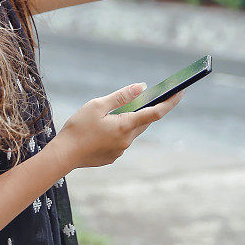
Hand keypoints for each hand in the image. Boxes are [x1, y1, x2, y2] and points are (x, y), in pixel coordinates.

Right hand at [52, 83, 186, 169]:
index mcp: (125, 125)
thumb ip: (121, 96)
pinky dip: (118, 131)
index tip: (181, 92)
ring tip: (113, 113)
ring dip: (129, 120)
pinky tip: (102, 129)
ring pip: (132, 131)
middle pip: (144, 122)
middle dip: (147, 110)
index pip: (155, 112)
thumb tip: (142, 88)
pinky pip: (121, 140)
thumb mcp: (97, 106)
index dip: (170, 102)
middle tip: (148, 97)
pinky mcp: (113, 157)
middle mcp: (127, 140)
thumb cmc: (78, 127)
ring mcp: (120, 150)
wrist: (63, 155)